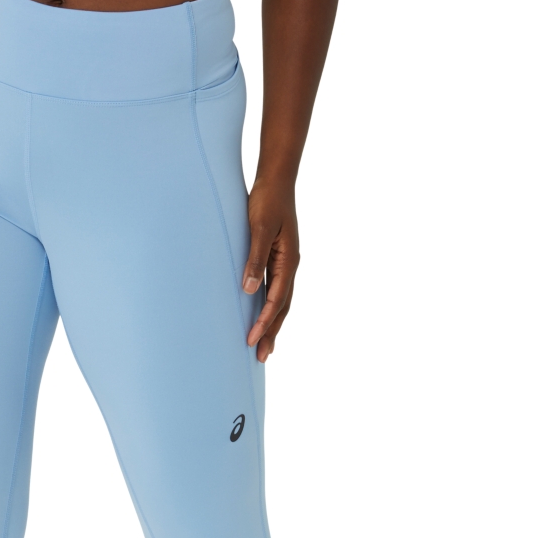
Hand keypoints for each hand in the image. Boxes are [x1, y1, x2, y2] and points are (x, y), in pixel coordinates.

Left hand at [241, 178, 300, 362]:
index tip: (251, 340)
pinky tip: (262, 315)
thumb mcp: (259, 229)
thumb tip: (248, 289)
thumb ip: (254, 259)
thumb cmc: (267, 201)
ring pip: (281, 301)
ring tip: (264, 346)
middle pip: (282, 307)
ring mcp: (285, 263)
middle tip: (261, 357)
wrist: (276, 180)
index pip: (276, 300)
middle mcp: (289, 265)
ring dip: (272, 324)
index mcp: (288, 261)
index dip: (264, 322)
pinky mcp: (278, 258)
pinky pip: (276, 290)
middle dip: (271, 332)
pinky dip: (270, 307)